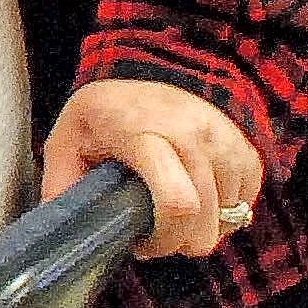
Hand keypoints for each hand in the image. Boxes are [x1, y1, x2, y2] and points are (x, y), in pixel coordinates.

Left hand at [40, 77, 267, 258]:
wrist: (160, 64)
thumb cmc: (108, 109)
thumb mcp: (68, 138)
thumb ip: (62, 185)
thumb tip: (58, 228)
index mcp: (144, 134)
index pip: (176, 202)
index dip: (163, 238)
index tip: (141, 242)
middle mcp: (193, 137)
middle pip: (203, 224)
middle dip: (177, 243)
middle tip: (154, 233)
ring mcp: (226, 144)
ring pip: (225, 221)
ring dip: (199, 229)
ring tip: (171, 210)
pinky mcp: (248, 154)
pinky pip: (242, 208)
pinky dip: (220, 214)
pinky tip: (194, 197)